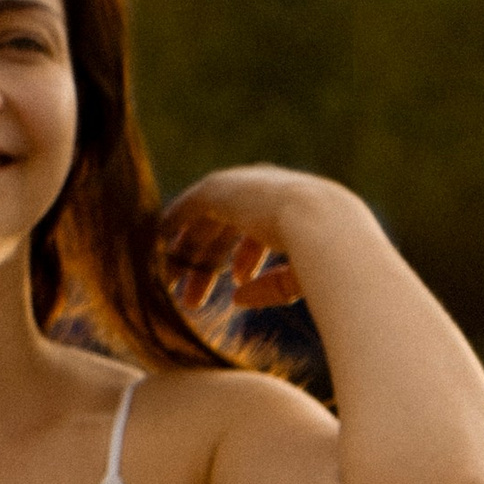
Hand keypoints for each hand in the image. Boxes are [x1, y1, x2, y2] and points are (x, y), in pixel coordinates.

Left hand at [161, 163, 336, 310]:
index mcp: (289, 206)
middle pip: (227, 227)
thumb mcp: (298, 276)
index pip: (258, 230)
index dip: (244, 258)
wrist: (322, 226)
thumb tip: (237, 297)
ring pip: (205, 220)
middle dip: (209, 262)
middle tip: (191, 295)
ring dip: (187, 251)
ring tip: (169, 282)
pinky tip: (158, 241)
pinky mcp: (221, 189)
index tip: (234, 284)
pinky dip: (174, 222)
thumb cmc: (324, 257)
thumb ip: (271, 286)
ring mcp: (243, 186)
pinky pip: (189, 206)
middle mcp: (265, 191)